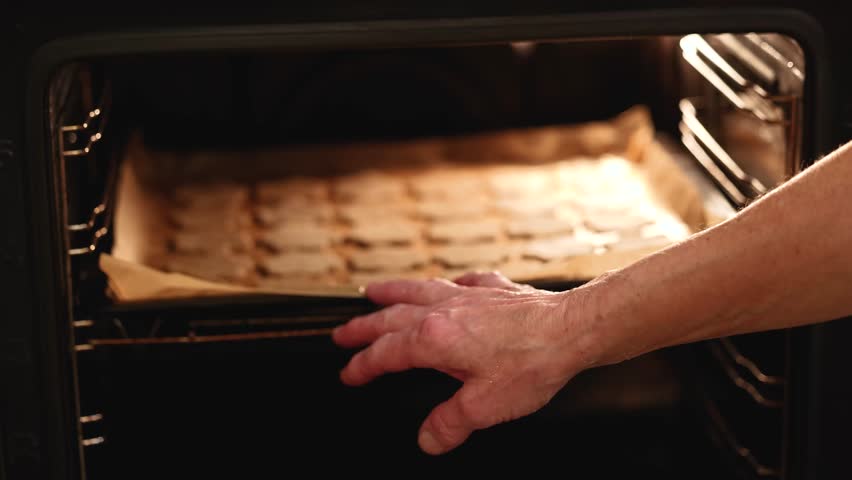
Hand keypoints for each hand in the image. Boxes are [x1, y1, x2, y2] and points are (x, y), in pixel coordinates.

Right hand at [332, 271, 599, 454]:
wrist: (572, 330)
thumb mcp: (484, 406)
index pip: (387, 353)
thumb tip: (428, 440)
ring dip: (393, 291)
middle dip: (364, 327)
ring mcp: (469, 296)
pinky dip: (449, 284)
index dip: (363, 366)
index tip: (348, 374)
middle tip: (343, 333)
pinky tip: (451, 285)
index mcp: (435, 338)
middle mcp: (445, 310)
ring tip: (373, 290)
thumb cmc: (531, 364)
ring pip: (419, 289)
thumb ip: (450, 423)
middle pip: (392, 317)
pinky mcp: (495, 290)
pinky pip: (463, 282)